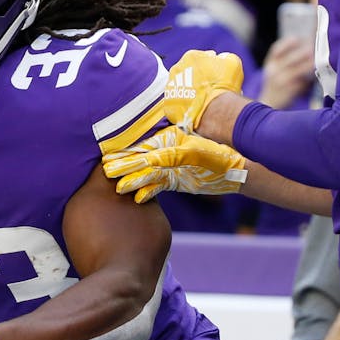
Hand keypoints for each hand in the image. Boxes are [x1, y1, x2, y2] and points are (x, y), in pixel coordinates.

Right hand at [103, 127, 247, 202]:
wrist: (234, 170)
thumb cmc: (216, 156)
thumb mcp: (194, 153)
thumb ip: (171, 156)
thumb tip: (149, 161)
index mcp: (169, 140)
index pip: (142, 148)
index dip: (125, 154)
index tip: (109, 159)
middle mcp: (167, 153)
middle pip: (140, 160)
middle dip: (123, 166)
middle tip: (105, 172)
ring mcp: (170, 168)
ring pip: (146, 175)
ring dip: (132, 181)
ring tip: (117, 188)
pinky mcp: (175, 181)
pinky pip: (157, 187)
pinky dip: (147, 192)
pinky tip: (137, 198)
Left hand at [161, 49, 244, 133]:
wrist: (215, 109)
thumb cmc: (224, 85)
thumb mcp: (232, 63)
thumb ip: (225, 57)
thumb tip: (221, 58)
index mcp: (190, 56)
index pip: (200, 58)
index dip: (210, 66)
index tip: (216, 74)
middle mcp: (176, 69)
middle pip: (188, 72)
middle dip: (197, 78)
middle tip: (209, 87)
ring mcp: (171, 87)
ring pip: (181, 87)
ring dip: (189, 91)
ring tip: (202, 99)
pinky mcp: (168, 104)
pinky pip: (177, 103)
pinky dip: (185, 105)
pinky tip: (195, 108)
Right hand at [257, 36, 315, 108]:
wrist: (269, 103)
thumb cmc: (276, 84)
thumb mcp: (275, 70)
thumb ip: (286, 61)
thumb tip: (307, 48)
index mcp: (269, 64)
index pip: (276, 50)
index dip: (287, 43)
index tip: (297, 38)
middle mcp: (273, 71)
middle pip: (289, 58)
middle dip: (302, 52)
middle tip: (313, 48)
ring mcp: (280, 81)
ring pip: (297, 70)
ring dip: (308, 64)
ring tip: (316, 61)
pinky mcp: (288, 91)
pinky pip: (301, 82)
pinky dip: (308, 80)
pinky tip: (313, 77)